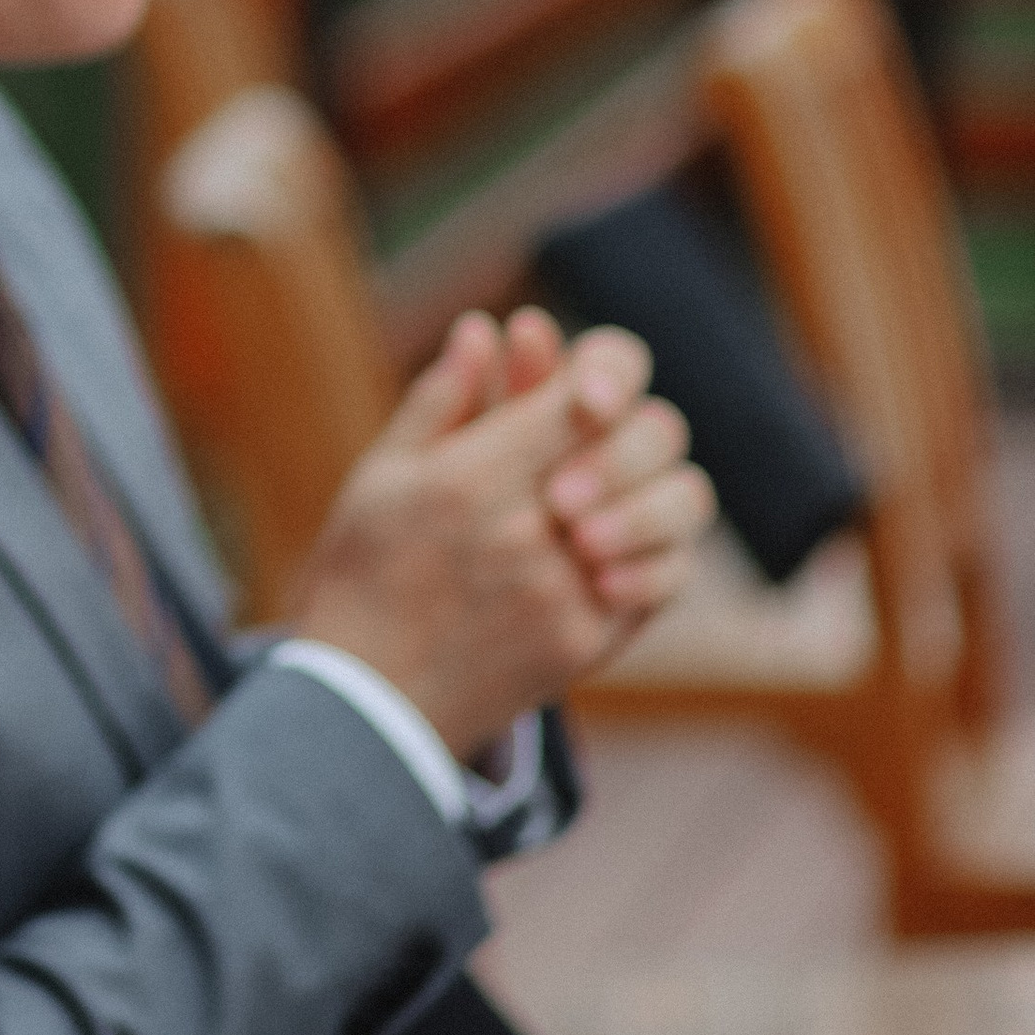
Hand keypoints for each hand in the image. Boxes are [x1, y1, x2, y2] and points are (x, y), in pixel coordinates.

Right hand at [288, 307, 713, 764]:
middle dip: (633, 426)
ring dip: (652, 488)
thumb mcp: (381, 475)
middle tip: (599, 437)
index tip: (579, 391)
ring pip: (674, 506)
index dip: (602, 373)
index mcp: (472, 474)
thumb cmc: (360, 576)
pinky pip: (664, 581)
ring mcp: (566, 588)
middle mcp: (529, 528)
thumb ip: (441, 399)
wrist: (363, 707)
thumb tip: (487, 327)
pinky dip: (655, 553)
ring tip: (606, 501)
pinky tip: (613, 555)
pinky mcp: (586, 642)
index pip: (587, 389)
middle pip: (649, 436)